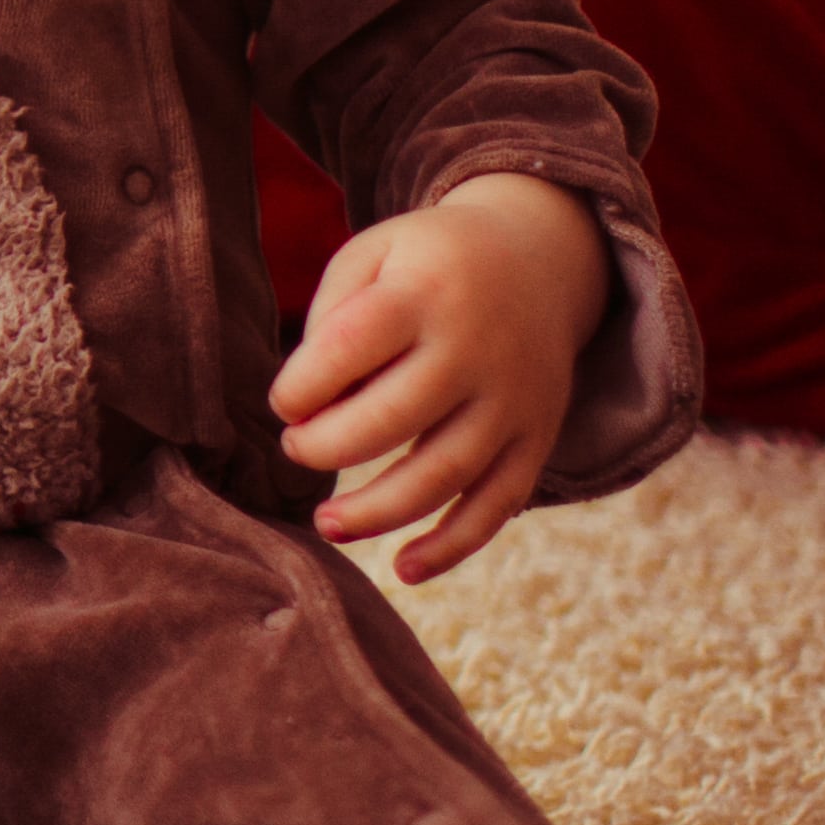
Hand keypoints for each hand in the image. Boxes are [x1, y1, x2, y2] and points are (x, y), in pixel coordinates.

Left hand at [271, 171, 608, 584]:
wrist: (540, 259)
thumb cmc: (427, 263)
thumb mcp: (373, 254)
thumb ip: (332, 317)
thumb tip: (303, 405)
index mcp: (425, 294)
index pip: (351, 348)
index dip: (302, 387)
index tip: (284, 402)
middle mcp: (476, 350)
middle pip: (393, 418)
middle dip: (327, 447)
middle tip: (295, 448)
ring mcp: (513, 401)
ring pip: (445, 473)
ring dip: (378, 512)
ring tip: (325, 524)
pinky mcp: (536, 439)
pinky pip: (498, 504)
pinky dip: (454, 545)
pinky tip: (405, 570)